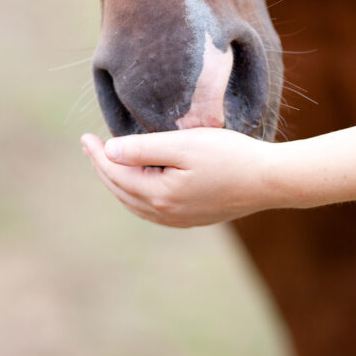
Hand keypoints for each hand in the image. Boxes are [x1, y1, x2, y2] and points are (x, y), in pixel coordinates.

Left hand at [81, 128, 289, 227]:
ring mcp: (179, 219)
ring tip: (108, 163)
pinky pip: (151, 209)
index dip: (97, 155)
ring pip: (135, 202)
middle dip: (103, 168)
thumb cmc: (230, 156)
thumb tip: (110, 151)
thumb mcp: (185, 145)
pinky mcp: (192, 218)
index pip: (116, 173)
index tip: (85, 136)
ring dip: (118, 182)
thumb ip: (144, 148)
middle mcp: (165, 213)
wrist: (269, 181)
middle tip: (91, 147)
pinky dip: (136, 194)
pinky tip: (138, 184)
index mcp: (159, 194)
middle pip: (121, 190)